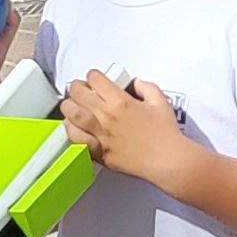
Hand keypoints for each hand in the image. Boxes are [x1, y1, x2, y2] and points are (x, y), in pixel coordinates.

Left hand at [61, 72, 198, 184]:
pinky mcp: (99, 151)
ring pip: (71, 114)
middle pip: (77, 92)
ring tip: (72, 107)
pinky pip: (76, 139)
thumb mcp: (161, 102)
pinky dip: (71, 131)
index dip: (93, 76)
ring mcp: (101, 134)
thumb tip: (136, 83)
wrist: (167, 160)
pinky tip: (75, 128)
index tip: (94, 80)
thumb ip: (146, 88)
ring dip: (69, 107)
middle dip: (76, 87)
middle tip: (79, 90)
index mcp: (121, 101)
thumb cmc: (166, 134)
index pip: (95, 79)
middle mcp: (107, 116)